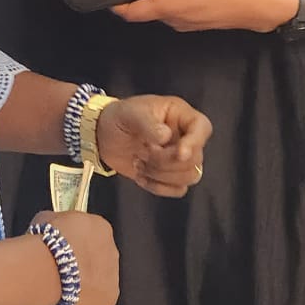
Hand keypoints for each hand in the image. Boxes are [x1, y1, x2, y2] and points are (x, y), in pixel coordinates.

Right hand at [32, 211, 120, 304]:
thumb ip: (55, 223)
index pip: (91, 234)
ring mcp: (113, 278)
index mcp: (100, 228)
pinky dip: (84, 303)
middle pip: (98, 258)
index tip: (63, 250)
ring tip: (63, 290)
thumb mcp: (45, 220)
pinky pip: (96, 302)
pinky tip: (67, 303)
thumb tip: (50, 227)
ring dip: (86, 284)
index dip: (76, 243)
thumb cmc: (45, 242)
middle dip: (83, 264)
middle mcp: (112, 251)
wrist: (48, 270)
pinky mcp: (108, 301)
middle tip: (63, 271)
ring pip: (99, 281)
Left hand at [95, 93, 211, 196]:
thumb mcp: (129, 114)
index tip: (179, 152)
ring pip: (190, 176)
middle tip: (143, 152)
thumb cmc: (119, 117)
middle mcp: (184, 137)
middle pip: (195, 159)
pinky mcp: (169, 176)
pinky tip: (140, 176)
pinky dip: (158, 187)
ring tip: (139, 163)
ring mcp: (178, 158)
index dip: (195, 142)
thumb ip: (148, 124)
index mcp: (179, 115)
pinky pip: (178, 190)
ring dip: (162, 175)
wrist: (103, 136)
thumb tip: (166, 137)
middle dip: (166, 161)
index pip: (202, 127)